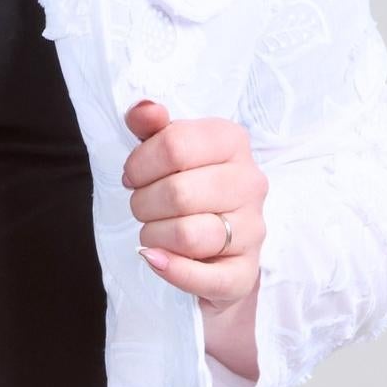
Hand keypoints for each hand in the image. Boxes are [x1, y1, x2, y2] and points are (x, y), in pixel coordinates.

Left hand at [123, 100, 266, 383]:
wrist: (220, 253)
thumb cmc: (191, 193)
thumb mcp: (169, 154)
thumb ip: (152, 128)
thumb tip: (143, 110)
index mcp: (233, 142)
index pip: (174, 144)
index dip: (140, 164)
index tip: (134, 176)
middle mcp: (250, 183)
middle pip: (177, 192)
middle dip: (143, 203)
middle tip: (143, 207)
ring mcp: (252, 230)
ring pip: (186, 234)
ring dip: (153, 236)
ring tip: (154, 232)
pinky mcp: (244, 273)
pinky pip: (204, 277)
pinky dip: (171, 270)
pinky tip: (154, 259)